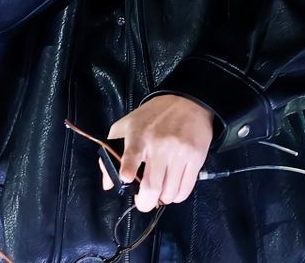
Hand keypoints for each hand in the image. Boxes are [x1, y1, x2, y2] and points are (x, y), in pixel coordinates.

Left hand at [97, 94, 213, 211]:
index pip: (131, 154)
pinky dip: (177, 196)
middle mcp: (159, 145)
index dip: (128, 169)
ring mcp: (179, 152)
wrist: (187, 101)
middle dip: (145, 203)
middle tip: (144, 202)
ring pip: (170, 193)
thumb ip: (112, 151)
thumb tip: (108, 184)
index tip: (126, 178)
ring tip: (160, 191)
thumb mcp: (126, 125)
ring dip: (163, 199)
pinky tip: (172, 188)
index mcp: (138, 136)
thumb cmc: (152, 116)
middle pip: (152, 187)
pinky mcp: (196, 157)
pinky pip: (185, 189)